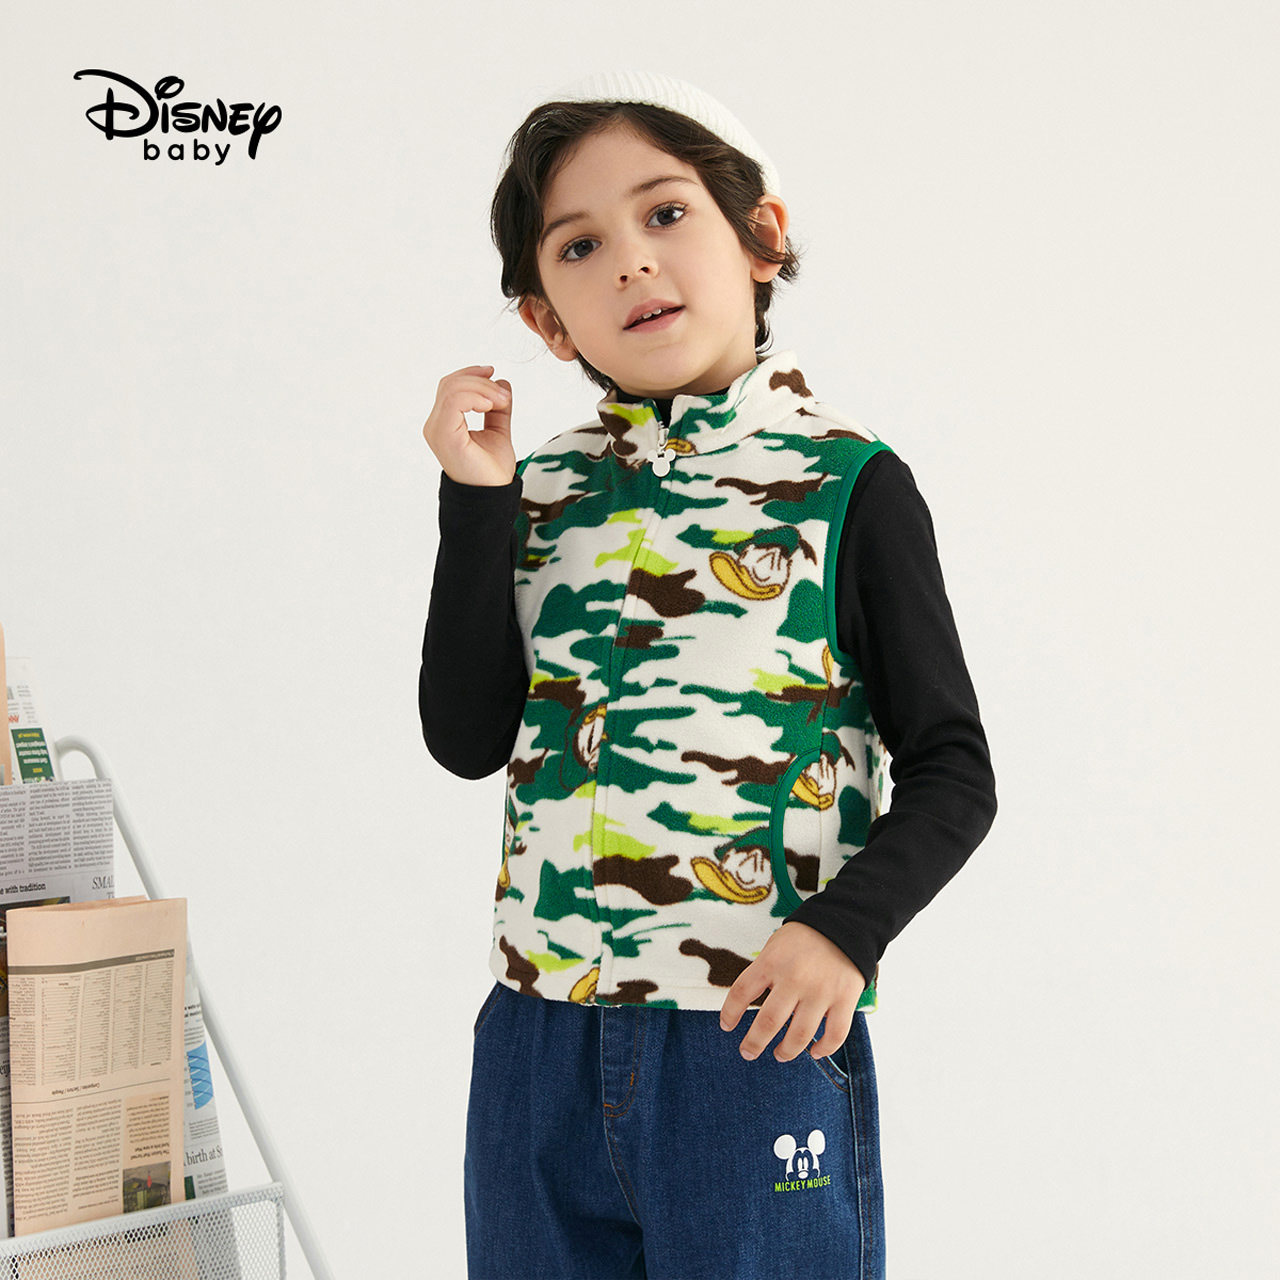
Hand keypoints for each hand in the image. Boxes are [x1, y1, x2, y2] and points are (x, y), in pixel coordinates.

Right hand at [422, 364, 515, 486]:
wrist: (493, 495)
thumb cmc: (492, 470)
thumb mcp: (498, 430)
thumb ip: (497, 408)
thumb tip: (501, 382)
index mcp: (444, 423)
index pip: (450, 386)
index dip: (471, 374)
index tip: (493, 373)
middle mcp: (435, 425)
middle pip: (451, 384)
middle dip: (481, 382)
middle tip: (504, 396)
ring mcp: (437, 430)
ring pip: (453, 389)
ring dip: (482, 389)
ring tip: (502, 402)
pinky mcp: (445, 435)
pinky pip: (454, 402)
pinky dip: (475, 397)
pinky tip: (490, 406)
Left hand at [719, 921, 865, 1063]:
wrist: (845, 922)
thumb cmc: (805, 937)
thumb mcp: (776, 945)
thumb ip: (765, 972)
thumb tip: (752, 1005)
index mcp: (772, 962)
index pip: (741, 992)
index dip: (730, 1013)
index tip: (726, 1026)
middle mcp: (794, 979)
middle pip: (768, 1022)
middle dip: (754, 1043)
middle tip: (748, 1052)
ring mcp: (821, 991)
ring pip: (799, 1036)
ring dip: (786, 1051)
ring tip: (780, 1054)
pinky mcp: (845, 1000)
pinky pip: (834, 1034)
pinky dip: (824, 1049)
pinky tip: (815, 1051)